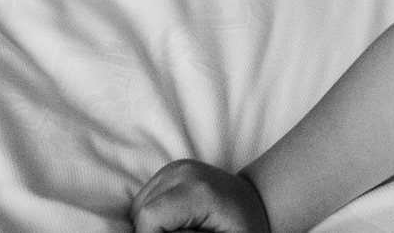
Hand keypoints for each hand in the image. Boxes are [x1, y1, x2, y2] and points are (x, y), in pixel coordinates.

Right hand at [130, 160, 270, 232]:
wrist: (254, 203)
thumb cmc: (244, 229)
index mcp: (199, 191)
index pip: (150, 216)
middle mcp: (183, 171)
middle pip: (141, 211)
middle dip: (152, 232)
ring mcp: (175, 167)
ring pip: (139, 205)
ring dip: (152, 225)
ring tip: (181, 230)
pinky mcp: (169, 169)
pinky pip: (144, 198)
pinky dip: (152, 216)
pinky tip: (175, 223)